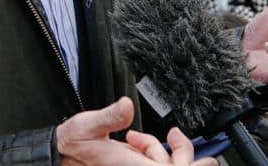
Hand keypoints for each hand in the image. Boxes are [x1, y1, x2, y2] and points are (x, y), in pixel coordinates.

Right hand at [58, 97, 214, 165]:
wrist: (61, 156)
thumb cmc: (73, 144)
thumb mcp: (88, 126)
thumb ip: (109, 117)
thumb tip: (127, 106)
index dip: (190, 165)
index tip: (207, 159)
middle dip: (183, 154)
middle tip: (176, 136)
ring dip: (165, 152)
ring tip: (146, 136)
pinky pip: (152, 164)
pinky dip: (153, 153)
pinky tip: (139, 142)